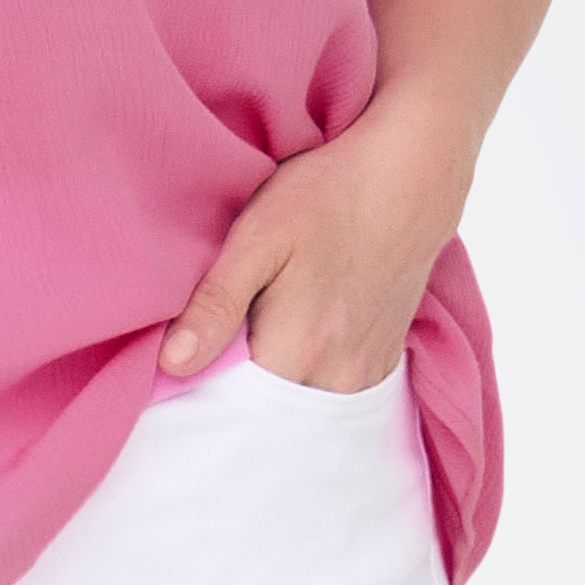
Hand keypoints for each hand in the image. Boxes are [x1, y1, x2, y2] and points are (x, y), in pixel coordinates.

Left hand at [159, 96, 471, 392]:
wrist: (412, 174)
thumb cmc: (329, 195)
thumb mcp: (258, 237)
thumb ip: (216, 305)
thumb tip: (172, 364)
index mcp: (296, 352)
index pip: (229, 404)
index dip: (202, 383)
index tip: (187, 354)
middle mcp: (336, 377)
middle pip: (267, 411)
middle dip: (237, 389)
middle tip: (218, 338)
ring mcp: (366, 373)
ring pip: (300, 404)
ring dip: (274, 383)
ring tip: (258, 332)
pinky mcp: (384, 360)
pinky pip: (332, 393)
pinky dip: (308, 378)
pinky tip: (297, 337)